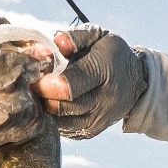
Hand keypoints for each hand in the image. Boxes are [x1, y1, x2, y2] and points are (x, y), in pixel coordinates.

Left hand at [34, 24, 146, 139]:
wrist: (137, 82)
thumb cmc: (110, 54)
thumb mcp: (98, 35)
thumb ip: (75, 36)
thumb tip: (55, 43)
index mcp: (105, 71)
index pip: (70, 84)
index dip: (46, 82)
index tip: (34, 73)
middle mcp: (104, 100)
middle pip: (61, 105)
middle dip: (40, 94)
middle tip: (31, 81)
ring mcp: (98, 120)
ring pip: (59, 120)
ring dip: (43, 106)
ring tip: (38, 91)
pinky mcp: (90, 132)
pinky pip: (63, 129)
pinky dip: (51, 117)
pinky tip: (49, 102)